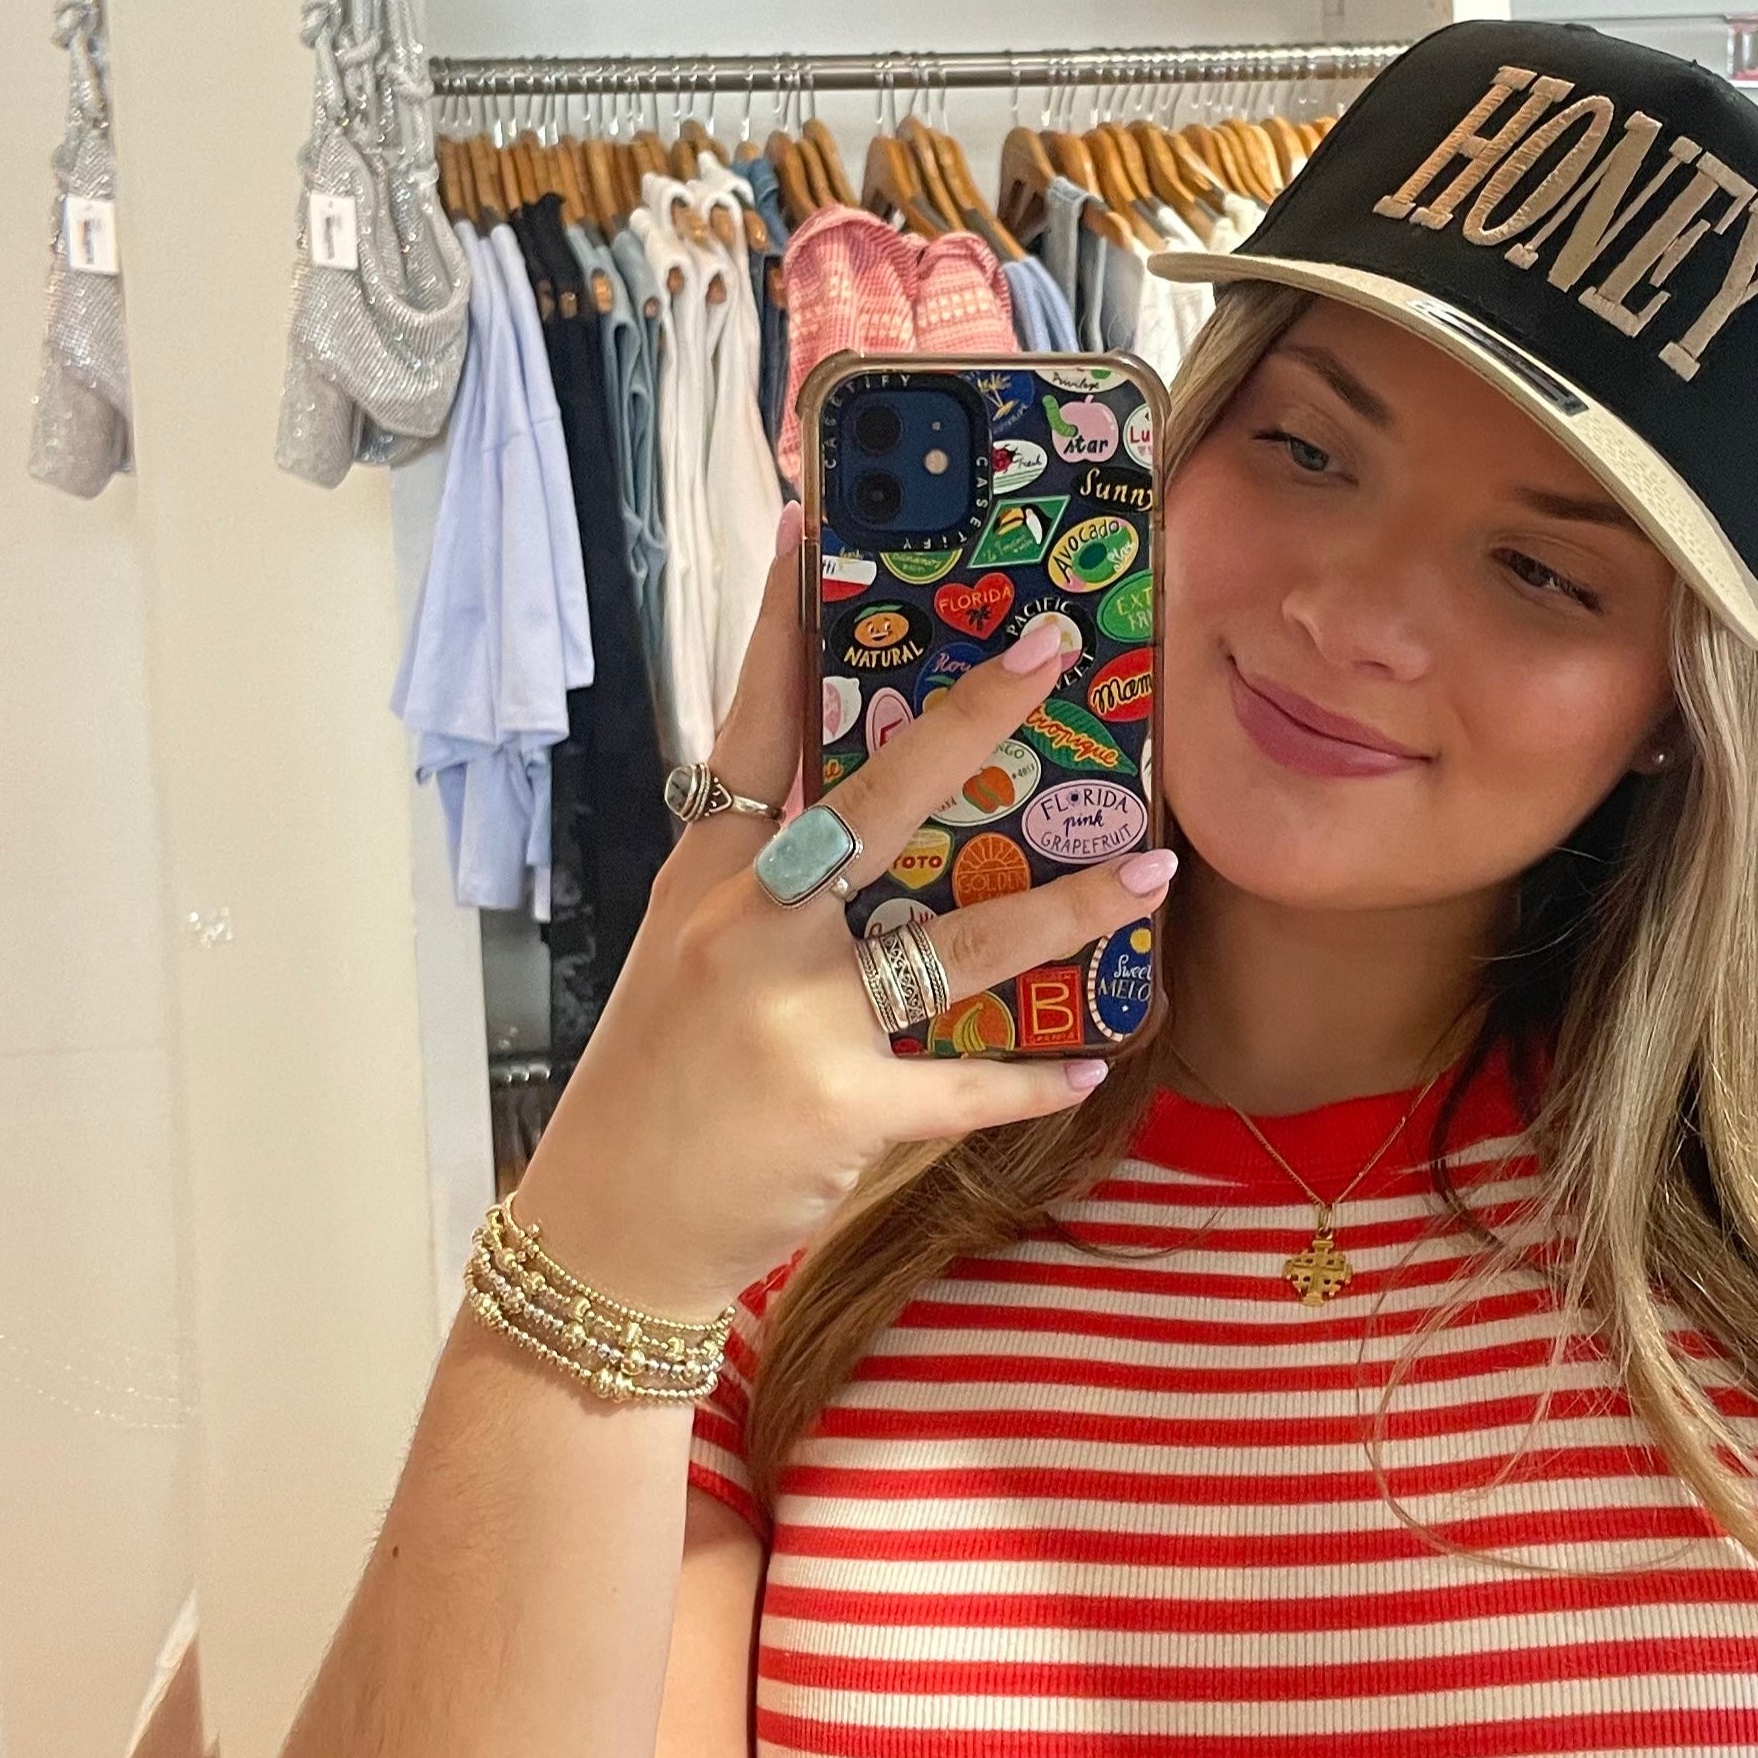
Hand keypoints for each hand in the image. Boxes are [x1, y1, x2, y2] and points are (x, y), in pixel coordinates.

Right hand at [510, 506, 1173, 1317]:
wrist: (604, 1230)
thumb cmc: (655, 1088)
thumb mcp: (682, 959)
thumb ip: (762, 887)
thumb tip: (863, 828)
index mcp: (707, 879)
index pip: (749, 729)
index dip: (785, 628)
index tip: (817, 527)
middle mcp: (750, 929)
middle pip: (878, 800)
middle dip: (975, 721)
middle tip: (1054, 653)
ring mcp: (796, 1017)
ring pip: (959, 940)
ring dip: (1068, 905)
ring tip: (1153, 871)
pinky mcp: (841, 1106)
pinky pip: (968, 1085)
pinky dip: (1037, 1077)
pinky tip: (1097, 1059)